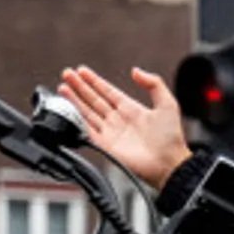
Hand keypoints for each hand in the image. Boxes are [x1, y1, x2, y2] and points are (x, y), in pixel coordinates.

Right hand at [57, 64, 188, 187]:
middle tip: (67, 74)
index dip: (94, 81)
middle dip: (79, 86)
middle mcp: (117, 119)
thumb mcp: (167, 103)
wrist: (168, 163)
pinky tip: (68, 109)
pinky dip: (77, 120)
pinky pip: (86, 131)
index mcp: (131, 109)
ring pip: (86, 112)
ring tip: (62, 87)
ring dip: (74, 100)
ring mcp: (109, 132)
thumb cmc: (171, 138)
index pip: (107, 91)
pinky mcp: (104, 145)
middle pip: (93, 99)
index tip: (82, 71)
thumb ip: (153, 83)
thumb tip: (135, 71)